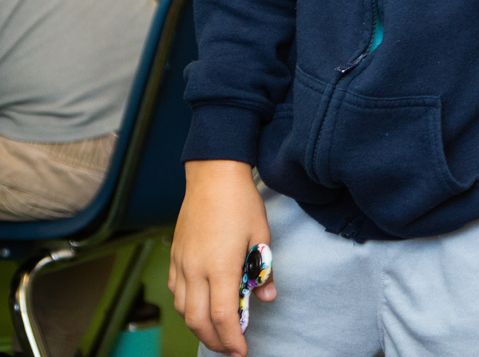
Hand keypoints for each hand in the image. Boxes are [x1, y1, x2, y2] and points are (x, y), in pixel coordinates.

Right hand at [169, 160, 275, 356]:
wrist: (212, 176)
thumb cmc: (241, 203)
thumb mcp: (262, 235)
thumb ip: (263, 270)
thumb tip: (267, 298)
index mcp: (221, 266)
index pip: (222, 314)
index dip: (231, 338)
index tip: (241, 351)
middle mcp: (195, 269)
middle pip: (197, 320)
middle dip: (214, 340)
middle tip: (231, 349)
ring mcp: (181, 264)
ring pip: (183, 309)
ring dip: (199, 326)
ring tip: (218, 331)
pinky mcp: (174, 257)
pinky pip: (175, 292)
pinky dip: (187, 307)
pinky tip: (200, 306)